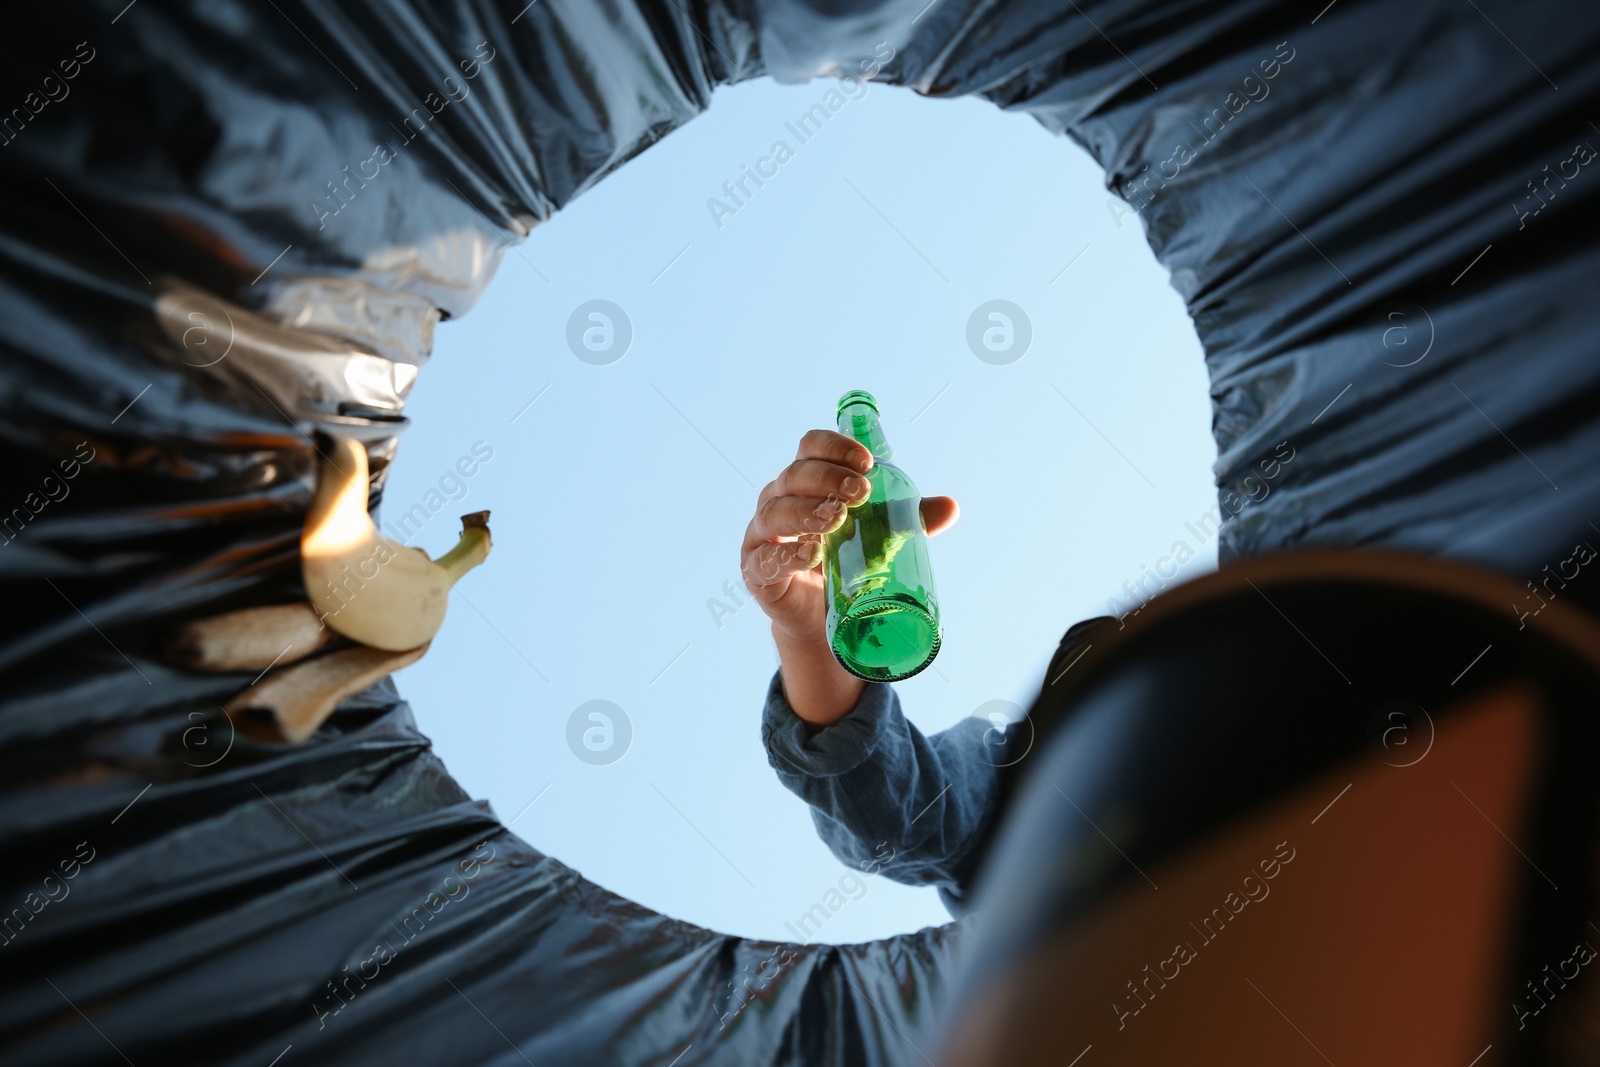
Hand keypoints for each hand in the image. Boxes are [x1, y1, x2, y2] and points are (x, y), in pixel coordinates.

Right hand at [742, 429, 957, 723]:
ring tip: (838, 518)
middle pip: (795, 475)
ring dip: (807, 510)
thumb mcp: (880, 536)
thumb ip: (908, 520)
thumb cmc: (846, 561)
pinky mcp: (757, 572)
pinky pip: (766, 558)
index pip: (810, 448)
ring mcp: (762, 536)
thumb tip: (950, 507)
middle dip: (829, 478)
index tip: (867, 462)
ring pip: (777, 512)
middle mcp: (778, 501)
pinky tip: (810, 553)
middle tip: (861, 491)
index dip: (834, 447)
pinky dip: (787, 554)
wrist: (822, 617)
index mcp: (806, 483)